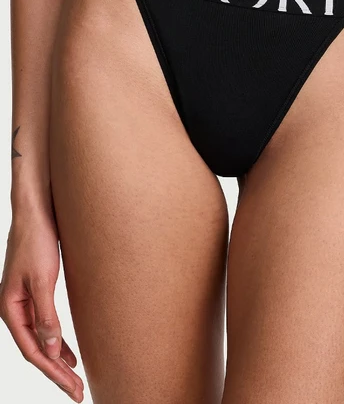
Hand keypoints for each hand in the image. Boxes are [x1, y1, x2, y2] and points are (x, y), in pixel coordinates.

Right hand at [0, 192, 83, 402]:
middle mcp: (15, 309)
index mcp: (10, 309)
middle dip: (58, 373)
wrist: (37, 212)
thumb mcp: (42, 279)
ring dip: (59, 359)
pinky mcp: (37, 292)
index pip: (33, 351)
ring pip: (42, 339)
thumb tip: (52, 350)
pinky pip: (46, 325)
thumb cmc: (36, 241)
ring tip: (76, 379)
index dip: (54, 373)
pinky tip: (69, 352)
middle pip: (37, 349)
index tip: (74, 388)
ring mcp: (25, 301)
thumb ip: (46, 316)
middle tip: (79, 392)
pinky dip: (58, 341)